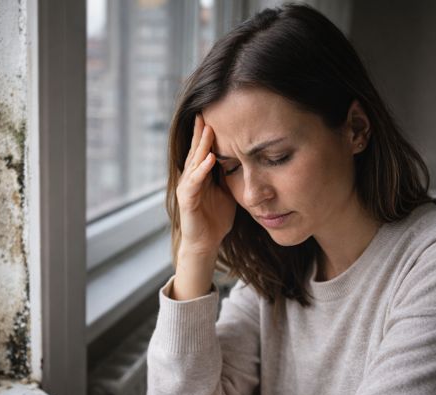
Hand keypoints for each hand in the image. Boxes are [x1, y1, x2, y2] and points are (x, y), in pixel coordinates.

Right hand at [171, 115, 236, 299]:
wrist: (206, 243)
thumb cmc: (216, 217)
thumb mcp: (228, 190)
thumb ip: (232, 174)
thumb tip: (248, 158)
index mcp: (200, 174)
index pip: (203, 148)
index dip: (207, 132)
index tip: (215, 112)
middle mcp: (190, 177)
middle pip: (195, 149)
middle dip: (200, 131)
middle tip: (206, 110)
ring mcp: (187, 188)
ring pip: (194, 162)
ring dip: (201, 145)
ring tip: (207, 128)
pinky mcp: (186, 201)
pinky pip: (194, 182)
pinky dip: (201, 170)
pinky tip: (210, 159)